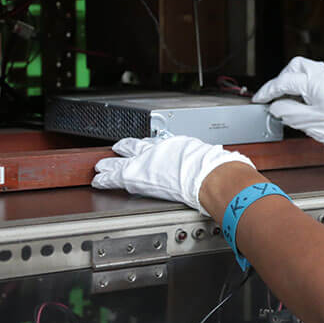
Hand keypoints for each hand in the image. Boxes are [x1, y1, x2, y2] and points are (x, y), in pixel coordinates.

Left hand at [91, 136, 254, 215]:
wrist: (208, 176)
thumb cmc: (213, 168)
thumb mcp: (208, 158)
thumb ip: (208, 163)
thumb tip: (225, 166)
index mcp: (174, 145)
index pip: (155, 143)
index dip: (146, 145)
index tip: (140, 145)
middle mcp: (157, 150)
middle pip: (134, 147)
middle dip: (123, 149)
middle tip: (116, 149)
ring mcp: (145, 161)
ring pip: (120, 160)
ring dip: (109, 164)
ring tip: (101, 166)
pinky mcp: (135, 175)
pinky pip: (114, 176)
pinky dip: (105, 177)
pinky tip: (98, 179)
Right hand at [252, 57, 323, 161]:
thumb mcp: (309, 123)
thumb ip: (287, 111)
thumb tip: (276, 106)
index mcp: (318, 80)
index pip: (285, 81)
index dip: (268, 91)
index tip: (261, 99)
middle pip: (297, 66)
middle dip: (283, 79)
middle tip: (276, 96)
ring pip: (311, 71)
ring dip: (298, 83)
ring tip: (292, 102)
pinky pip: (323, 78)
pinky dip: (311, 87)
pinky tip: (309, 102)